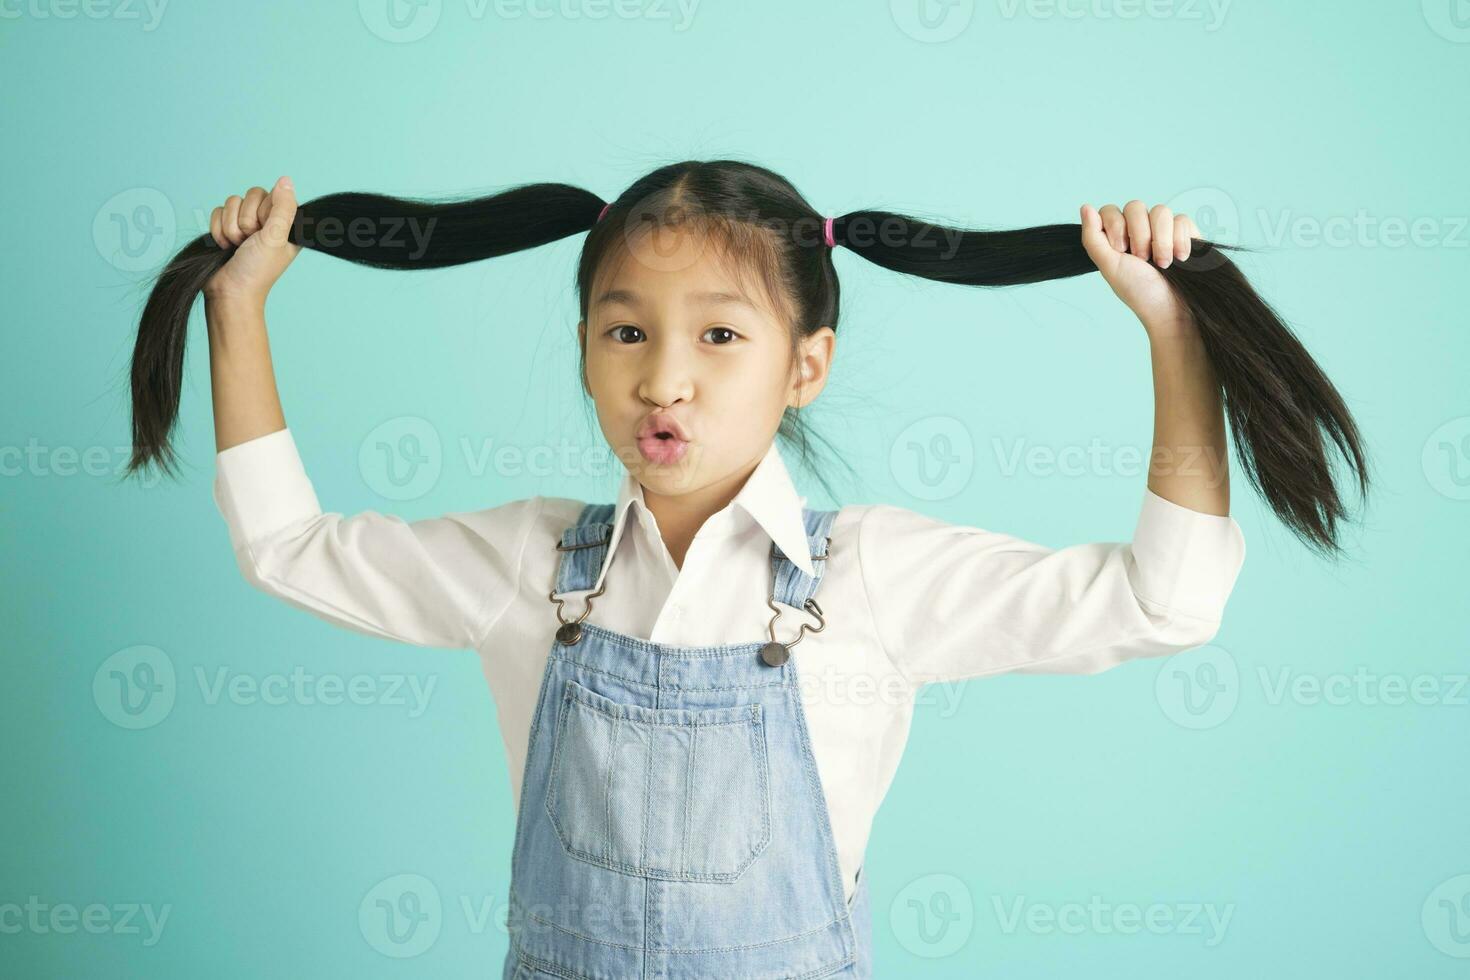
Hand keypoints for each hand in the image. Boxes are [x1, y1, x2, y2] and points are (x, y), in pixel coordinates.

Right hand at [204, 176, 300, 304]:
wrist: (230, 291)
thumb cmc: (256, 270)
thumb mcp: (275, 237)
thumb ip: (283, 208)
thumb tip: (286, 179)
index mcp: (286, 224)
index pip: (273, 193)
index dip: (264, 211)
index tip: (265, 232)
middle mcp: (268, 221)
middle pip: (250, 194)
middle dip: (246, 221)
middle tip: (250, 242)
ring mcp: (246, 224)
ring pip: (232, 202)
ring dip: (231, 227)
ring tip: (238, 247)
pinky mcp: (227, 227)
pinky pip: (217, 211)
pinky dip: (218, 230)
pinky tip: (225, 246)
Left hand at [1080, 201, 1199, 337]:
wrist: (1171, 309)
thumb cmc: (1139, 292)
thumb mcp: (1109, 266)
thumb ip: (1093, 238)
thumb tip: (1085, 206)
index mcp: (1118, 237)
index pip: (1110, 210)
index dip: (1115, 226)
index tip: (1120, 250)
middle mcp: (1140, 230)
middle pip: (1135, 206)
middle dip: (1139, 235)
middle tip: (1142, 259)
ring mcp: (1163, 230)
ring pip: (1160, 211)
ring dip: (1160, 241)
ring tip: (1163, 263)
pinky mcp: (1186, 233)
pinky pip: (1182, 219)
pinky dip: (1180, 240)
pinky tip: (1180, 258)